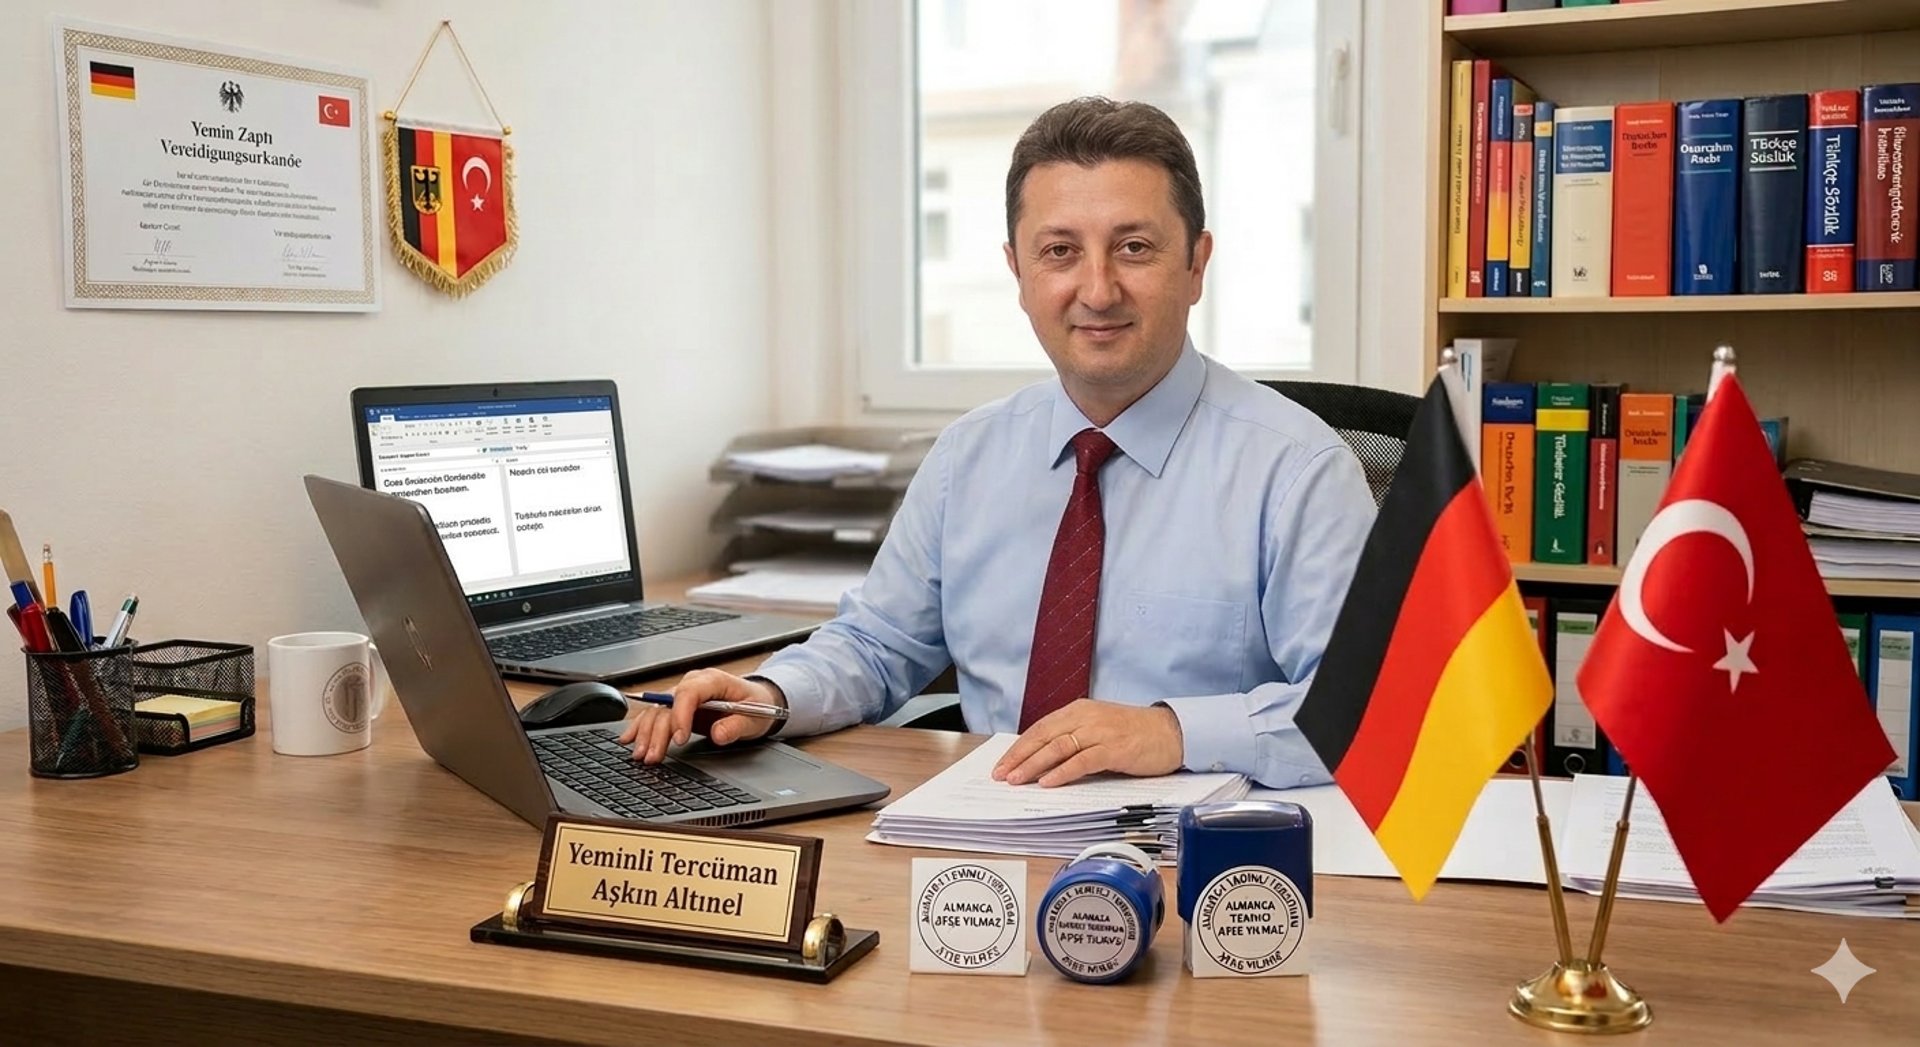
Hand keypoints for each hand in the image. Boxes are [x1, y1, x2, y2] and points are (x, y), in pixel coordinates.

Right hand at [617, 668, 785, 763]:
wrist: (757, 701)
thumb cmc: (756, 705)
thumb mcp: (754, 717)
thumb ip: (736, 725)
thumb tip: (718, 734)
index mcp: (712, 680)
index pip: (689, 693)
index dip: (681, 716)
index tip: (679, 739)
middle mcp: (693, 685)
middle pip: (668, 705)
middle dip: (659, 732)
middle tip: (654, 756)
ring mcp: (683, 695)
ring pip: (657, 711)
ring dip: (646, 734)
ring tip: (640, 755)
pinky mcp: (677, 708)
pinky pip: (655, 715)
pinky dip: (641, 728)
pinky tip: (629, 739)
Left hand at [991, 699, 1183, 787]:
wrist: (1172, 732)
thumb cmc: (1135, 734)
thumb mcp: (1098, 729)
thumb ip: (1074, 740)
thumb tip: (1042, 762)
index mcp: (1079, 710)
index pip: (1040, 728)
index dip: (1019, 747)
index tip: (1001, 764)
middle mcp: (1086, 717)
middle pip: (1043, 736)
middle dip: (1019, 757)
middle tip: (1000, 775)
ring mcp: (1100, 732)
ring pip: (1058, 747)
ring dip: (1034, 765)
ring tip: (1016, 780)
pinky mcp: (1114, 748)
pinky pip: (1082, 760)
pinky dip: (1063, 772)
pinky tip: (1048, 782)